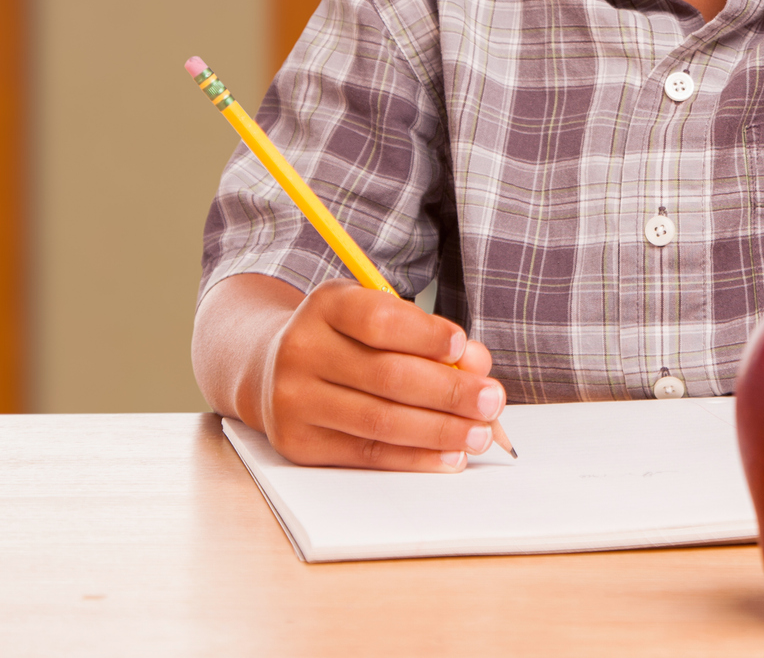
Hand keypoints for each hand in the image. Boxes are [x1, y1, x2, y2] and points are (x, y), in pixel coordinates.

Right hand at [256, 280, 503, 470]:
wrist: (272, 368)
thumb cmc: (347, 339)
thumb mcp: (379, 316)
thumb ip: (428, 336)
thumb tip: (477, 368)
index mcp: (326, 305)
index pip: (379, 318)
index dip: (426, 335)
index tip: (464, 348)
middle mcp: (302, 349)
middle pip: (387, 375)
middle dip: (450, 392)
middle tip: (491, 401)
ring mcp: (294, 399)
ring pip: (380, 421)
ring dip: (439, 431)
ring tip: (479, 434)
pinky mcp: (298, 442)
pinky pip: (366, 454)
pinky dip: (414, 458)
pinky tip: (448, 456)